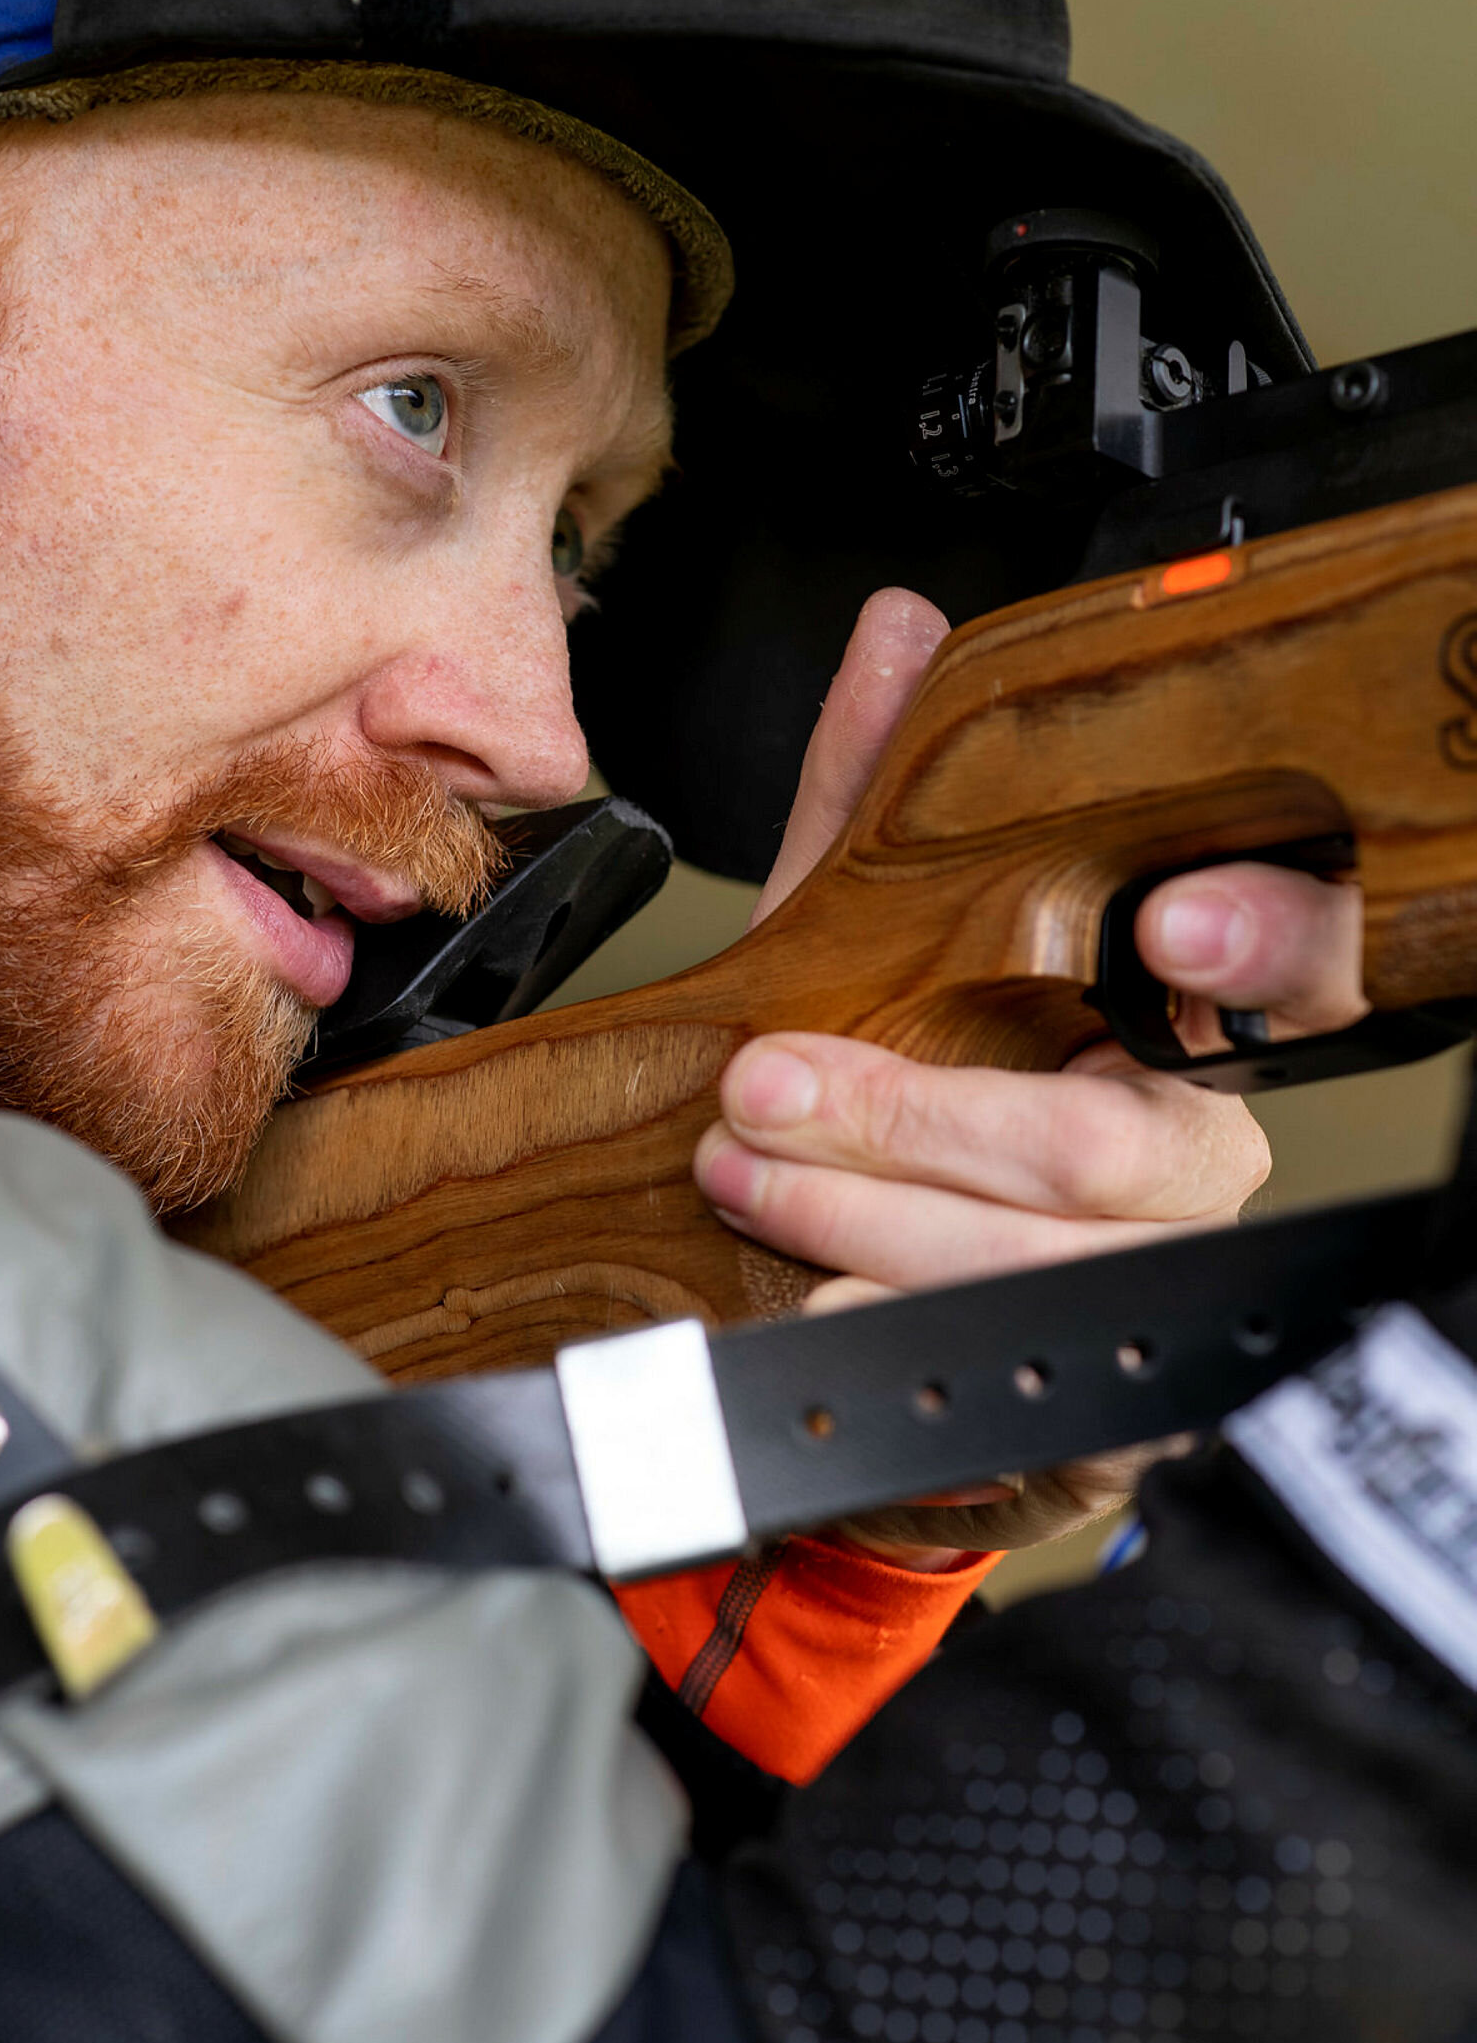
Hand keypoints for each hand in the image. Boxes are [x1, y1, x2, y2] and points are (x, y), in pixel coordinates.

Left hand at [694, 589, 1368, 1559]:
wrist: (880, 1302)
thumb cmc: (905, 1098)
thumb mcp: (877, 937)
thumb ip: (884, 796)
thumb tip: (896, 632)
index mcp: (1190, 1025)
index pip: (1289, 970)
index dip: (1262, 936)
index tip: (1169, 915)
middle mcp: (1203, 1158)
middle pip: (1109, 1144)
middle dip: (917, 1120)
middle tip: (766, 1093)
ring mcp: (1164, 1291)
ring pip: (1050, 1268)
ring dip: (874, 1226)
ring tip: (754, 1186)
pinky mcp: (1110, 1410)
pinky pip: (1019, 1386)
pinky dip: (897, 1345)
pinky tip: (814, 1308)